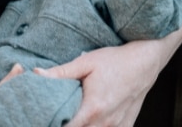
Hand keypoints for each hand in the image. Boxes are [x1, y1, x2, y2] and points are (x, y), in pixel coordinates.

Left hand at [35, 17, 181, 126]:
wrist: (146, 60)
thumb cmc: (116, 60)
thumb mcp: (86, 62)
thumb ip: (61, 73)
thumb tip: (35, 75)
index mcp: (93, 108)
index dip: (54, 125)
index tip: (46, 120)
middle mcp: (106, 122)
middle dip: (68, 125)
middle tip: (60, 118)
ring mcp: (117, 126)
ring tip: (76, 118)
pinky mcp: (126, 126)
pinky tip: (94, 121)